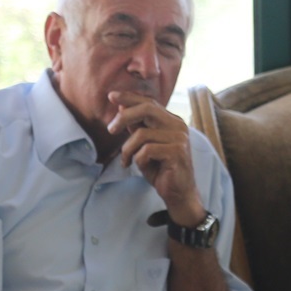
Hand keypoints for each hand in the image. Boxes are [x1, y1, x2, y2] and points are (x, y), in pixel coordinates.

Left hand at [108, 90, 204, 227]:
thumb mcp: (145, 145)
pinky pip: (147, 150)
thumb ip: (138, 127)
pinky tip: (137, 166)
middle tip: (110, 130)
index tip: (111, 96)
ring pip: (142, 134)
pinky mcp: (177, 152)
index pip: (149, 102)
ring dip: (128, 149)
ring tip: (126, 160)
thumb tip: (123, 108)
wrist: (178, 193)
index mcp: (172, 121)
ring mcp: (179, 138)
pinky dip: (137, 159)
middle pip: (147, 109)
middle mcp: (178, 126)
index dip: (130, 97)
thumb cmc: (161, 169)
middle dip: (124, 117)